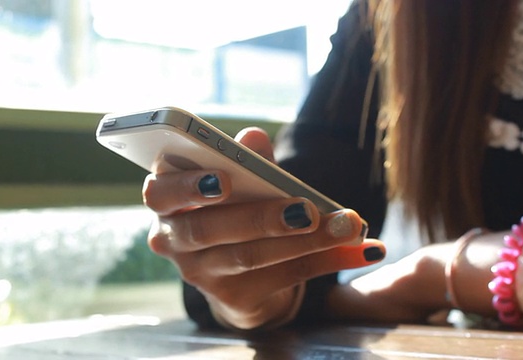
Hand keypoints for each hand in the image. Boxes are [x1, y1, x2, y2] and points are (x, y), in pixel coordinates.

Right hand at [142, 127, 385, 329]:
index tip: (226, 180)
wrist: (239, 268)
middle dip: (261, 218)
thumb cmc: (234, 207)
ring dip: (305, 240)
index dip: (189, 186)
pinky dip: (326, 259)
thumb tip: (254, 136)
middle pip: (209, 229)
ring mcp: (200, 274)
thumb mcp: (240, 180)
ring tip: (348, 225)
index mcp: (167, 201)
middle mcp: (174, 240)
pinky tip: (362, 249)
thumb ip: (246, 158)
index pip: (160, 192)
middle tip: (305, 209)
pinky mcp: (234, 299)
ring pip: (250, 256)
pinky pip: (282, 277)